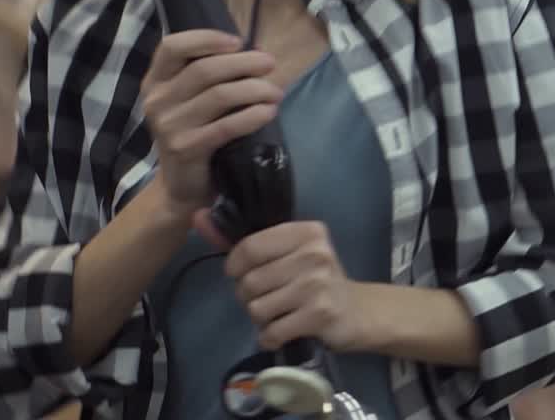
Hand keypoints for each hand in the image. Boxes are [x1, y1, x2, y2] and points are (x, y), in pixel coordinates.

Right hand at [141, 30, 283, 216]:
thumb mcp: (193, 101)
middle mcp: (157, 101)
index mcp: (155, 82)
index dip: (206, 39)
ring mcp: (169, 126)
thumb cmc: (195, 134)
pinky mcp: (186, 148)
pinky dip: (253, 116)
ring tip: (276, 92)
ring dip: (255, 89)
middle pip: (204, 70)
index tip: (238, 41)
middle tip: (270, 64)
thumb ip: (212, 75)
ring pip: (220, 95)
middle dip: (244, 62)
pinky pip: (226, 126)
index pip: (172, 46)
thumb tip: (256, 51)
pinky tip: (269, 112)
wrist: (181, 187)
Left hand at [219, 220, 366, 352]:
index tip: (244, 274)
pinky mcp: (320, 315)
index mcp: (306, 232)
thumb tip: (197, 218)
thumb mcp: (289, 253)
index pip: (249, 247)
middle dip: (249, 296)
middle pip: (250, 281)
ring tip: (279, 313)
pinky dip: (271, 337)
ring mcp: (318, 285)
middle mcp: (314, 254)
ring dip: (261, 318)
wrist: (357, 312)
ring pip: (257, 308)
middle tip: (268, 298)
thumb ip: (245, 241)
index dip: (236, 267)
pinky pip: (271, 332)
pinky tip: (284, 331)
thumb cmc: (316, 279)